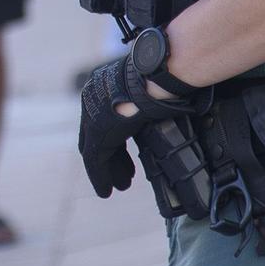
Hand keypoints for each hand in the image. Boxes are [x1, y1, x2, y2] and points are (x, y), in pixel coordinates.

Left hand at [78, 52, 211, 198]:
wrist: (159, 74)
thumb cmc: (166, 76)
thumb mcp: (153, 89)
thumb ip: (150, 102)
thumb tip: (170, 104)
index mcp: (105, 85)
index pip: (104, 119)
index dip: (116, 138)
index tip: (125, 154)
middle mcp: (94, 98)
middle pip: (99, 136)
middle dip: (114, 157)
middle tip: (125, 174)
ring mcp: (93, 115)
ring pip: (95, 150)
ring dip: (108, 170)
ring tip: (121, 185)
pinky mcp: (98, 132)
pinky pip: (94, 160)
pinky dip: (100, 177)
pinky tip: (107, 191)